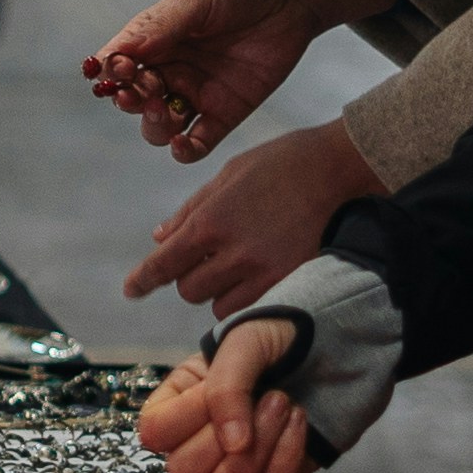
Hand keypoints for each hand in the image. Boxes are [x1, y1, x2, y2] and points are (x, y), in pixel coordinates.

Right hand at [85, 0, 393, 161]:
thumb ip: (161, 27)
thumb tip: (118, 54)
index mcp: (154, 41)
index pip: (118, 65)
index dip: (112, 73)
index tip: (122, 70)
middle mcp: (169, 70)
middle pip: (134, 100)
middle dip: (131, 99)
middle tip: (145, 89)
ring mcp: (195, 94)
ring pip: (158, 126)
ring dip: (153, 124)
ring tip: (163, 110)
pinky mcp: (224, 113)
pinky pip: (197, 142)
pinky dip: (184, 150)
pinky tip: (181, 145)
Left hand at [123, 118, 382, 311]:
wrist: (341, 168)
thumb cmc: (281, 164)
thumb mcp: (228, 175)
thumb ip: (190, 211)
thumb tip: (159, 238)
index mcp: (212, 221)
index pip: (163, 264)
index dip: (142, 280)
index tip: (131, 291)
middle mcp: (234, 252)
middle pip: (189, 289)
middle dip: (190, 277)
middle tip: (208, 258)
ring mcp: (264, 272)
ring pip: (219, 305)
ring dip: (218, 291)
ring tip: (236, 267)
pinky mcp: (291, 283)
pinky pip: (252, 308)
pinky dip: (246, 300)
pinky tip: (255, 278)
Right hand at [137, 318, 316, 472]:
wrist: (336, 341)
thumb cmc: (278, 336)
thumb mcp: (242, 344)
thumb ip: (226, 389)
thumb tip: (234, 446)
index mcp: (180, 400)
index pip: (154, 433)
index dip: (186, 417)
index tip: (217, 387)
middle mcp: (203, 436)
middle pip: (183, 471)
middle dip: (223, 437)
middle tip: (262, 395)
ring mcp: (240, 461)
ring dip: (261, 444)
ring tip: (283, 401)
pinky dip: (289, 453)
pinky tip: (300, 417)